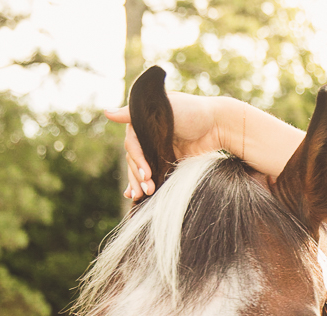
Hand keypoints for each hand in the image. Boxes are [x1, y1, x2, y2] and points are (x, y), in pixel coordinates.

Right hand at [105, 92, 231, 198]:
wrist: (220, 124)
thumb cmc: (193, 110)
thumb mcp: (164, 107)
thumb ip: (134, 112)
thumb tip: (106, 112)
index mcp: (142, 123)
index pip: (132, 144)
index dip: (137, 160)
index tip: (145, 173)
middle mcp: (147, 137)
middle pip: (134, 159)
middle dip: (137, 176)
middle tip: (145, 190)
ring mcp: (157, 150)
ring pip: (141, 169)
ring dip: (139, 183)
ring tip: (142, 196)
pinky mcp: (168, 162)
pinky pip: (153, 175)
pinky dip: (145, 184)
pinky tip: (137, 196)